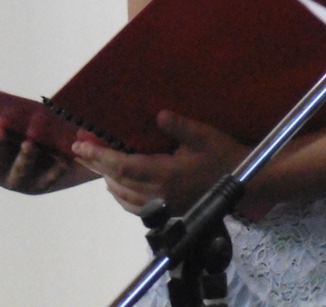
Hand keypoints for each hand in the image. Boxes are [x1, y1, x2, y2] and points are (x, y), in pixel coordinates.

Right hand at [0, 110, 76, 193]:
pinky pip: (49, 177)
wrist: (43, 168)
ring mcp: (19, 180)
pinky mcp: (42, 184)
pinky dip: (56, 168)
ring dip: (25, 156)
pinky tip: (63, 159)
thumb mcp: (8, 129)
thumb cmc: (19, 140)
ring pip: (20, 169)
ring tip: (30, 143)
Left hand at [72, 111, 247, 215]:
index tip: (81, 145)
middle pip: (117, 181)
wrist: (244, 181)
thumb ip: (180, 127)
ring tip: (97, 163)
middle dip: (97, 165)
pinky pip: (134, 206)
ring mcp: (162, 204)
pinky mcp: (166, 209)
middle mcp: (158, 192)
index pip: (123, 166)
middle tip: (82, 150)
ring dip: (107, 179)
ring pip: (123, 195)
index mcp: (165, 174)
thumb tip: (158, 115)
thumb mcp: (205, 136)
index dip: (100, 156)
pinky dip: (120, 194)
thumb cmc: (224, 155)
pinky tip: (118, 185)